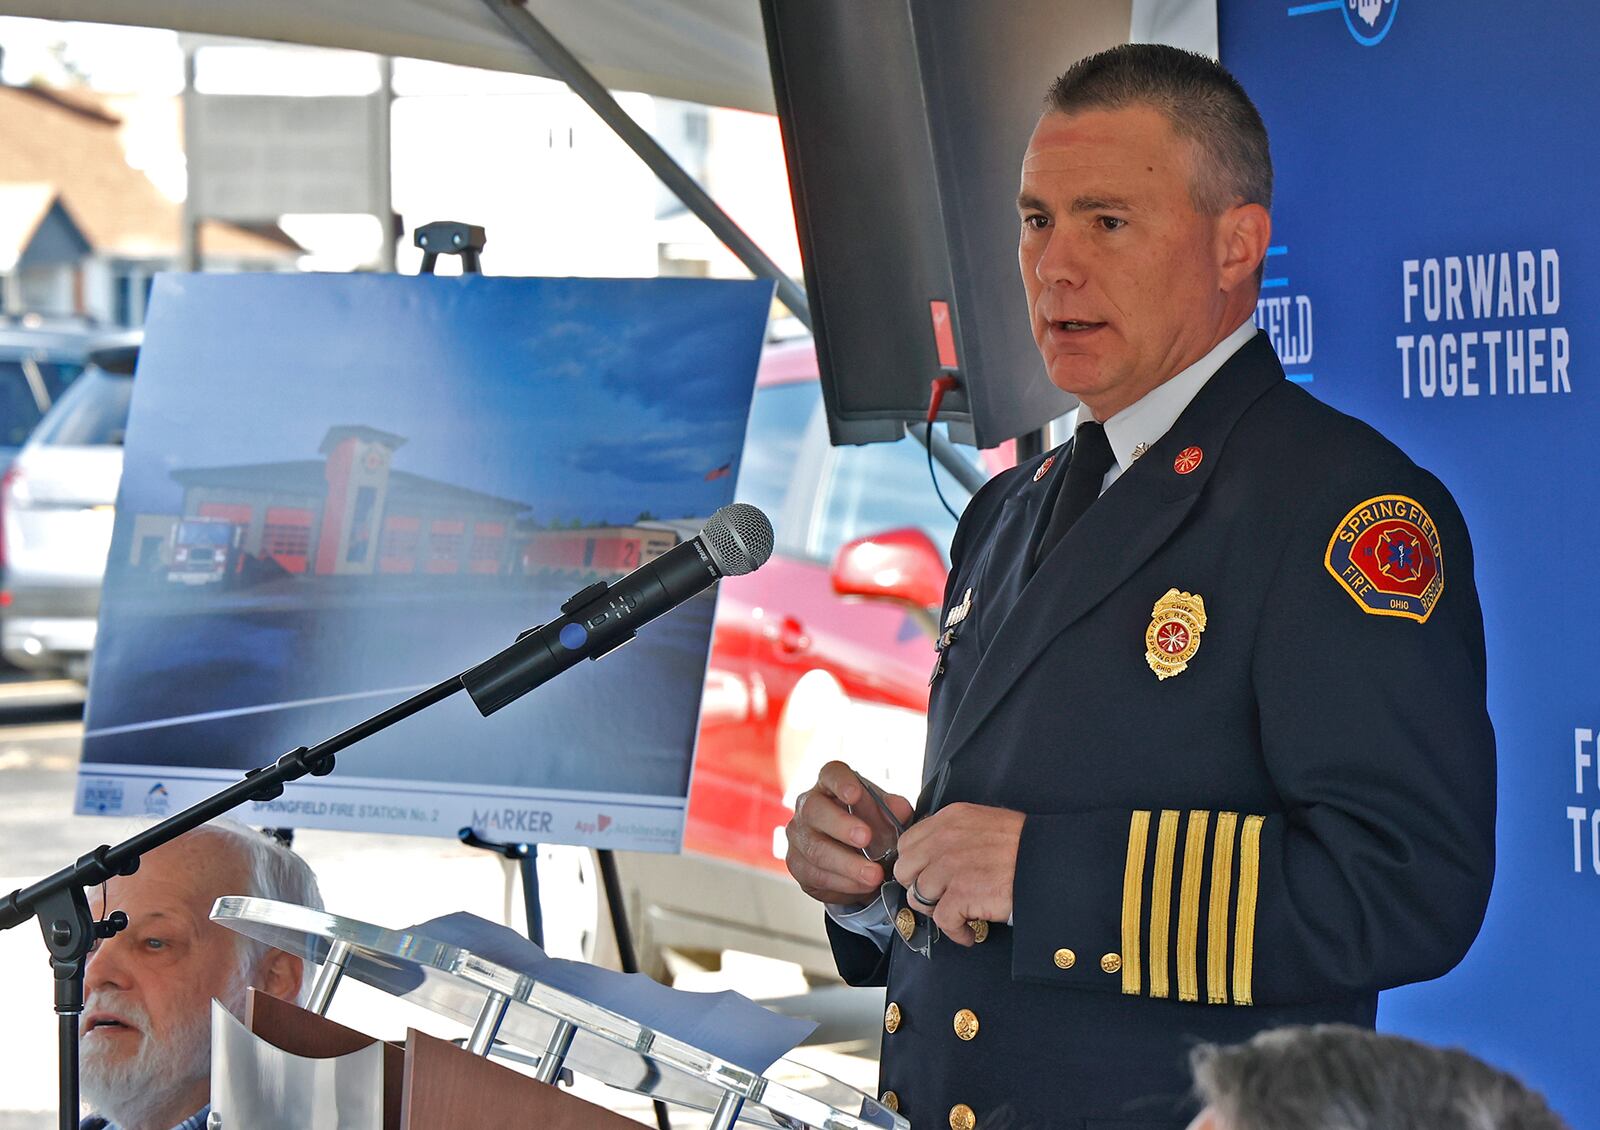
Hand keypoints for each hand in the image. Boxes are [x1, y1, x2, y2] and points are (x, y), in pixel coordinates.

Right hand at [785, 761, 913, 905]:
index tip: (855, 794)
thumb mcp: (884, 814)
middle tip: (866, 838)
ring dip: (847, 864)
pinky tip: (862, 885)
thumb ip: (894, 810)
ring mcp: (799, 836)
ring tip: (873, 875)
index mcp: (830, 785)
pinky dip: (843, 883)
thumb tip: (900, 809)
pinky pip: (817, 875)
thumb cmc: (867, 825)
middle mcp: (808, 806)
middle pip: (815, 810)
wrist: (852, 857)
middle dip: (841, 825)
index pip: (831, 774)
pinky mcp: (798, 864)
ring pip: (816, 849)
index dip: (841, 782)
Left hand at [892, 802, 1024, 945]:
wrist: (1049, 861)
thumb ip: (954, 833)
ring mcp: (951, 867)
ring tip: (957, 914)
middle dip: (919, 887)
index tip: (927, 876)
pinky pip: (942, 921)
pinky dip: (955, 931)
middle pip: (905, 871)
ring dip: (937, 911)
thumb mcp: (982, 822)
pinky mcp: (962, 894)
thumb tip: (933, 856)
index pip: (907, 843)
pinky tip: (969, 931)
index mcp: (948, 819)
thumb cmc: (1023, 844)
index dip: (915, 865)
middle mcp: (944, 840)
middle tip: (940, 897)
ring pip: (919, 897)